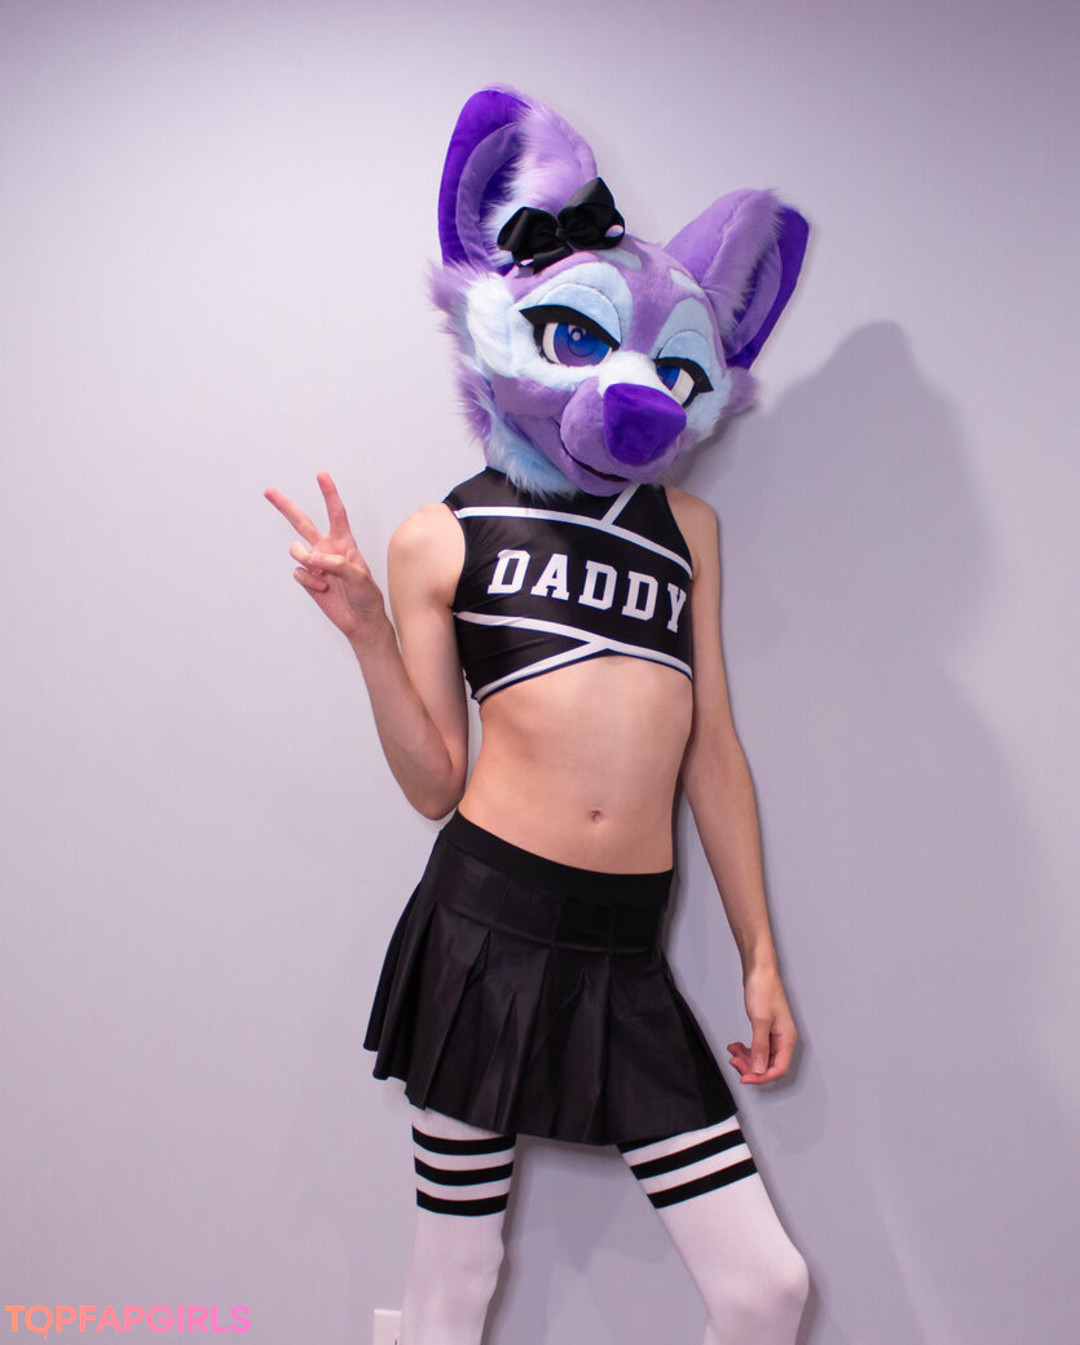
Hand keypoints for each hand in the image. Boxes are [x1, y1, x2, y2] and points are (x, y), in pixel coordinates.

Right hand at [265, 471, 386, 640]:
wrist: (360, 621)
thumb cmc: (366, 596)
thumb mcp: (359, 577)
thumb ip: (338, 564)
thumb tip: (314, 558)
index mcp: (343, 542)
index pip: (335, 513)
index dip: (328, 493)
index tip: (321, 475)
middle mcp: (326, 549)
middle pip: (301, 522)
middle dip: (285, 506)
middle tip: (268, 491)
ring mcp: (315, 564)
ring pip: (296, 550)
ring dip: (306, 560)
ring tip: (323, 575)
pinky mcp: (308, 579)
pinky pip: (299, 573)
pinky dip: (310, 582)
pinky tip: (324, 590)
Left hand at [726, 966, 797, 1084]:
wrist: (759, 970)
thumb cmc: (764, 989)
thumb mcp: (760, 1020)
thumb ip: (759, 1047)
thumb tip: (759, 1070)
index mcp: (787, 1038)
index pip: (778, 1069)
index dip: (761, 1077)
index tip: (744, 1078)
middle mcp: (783, 1039)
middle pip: (769, 1066)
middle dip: (751, 1068)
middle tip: (734, 1062)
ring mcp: (774, 1034)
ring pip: (761, 1058)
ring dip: (746, 1059)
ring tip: (732, 1052)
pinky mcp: (765, 1029)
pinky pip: (756, 1047)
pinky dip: (745, 1050)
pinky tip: (735, 1046)